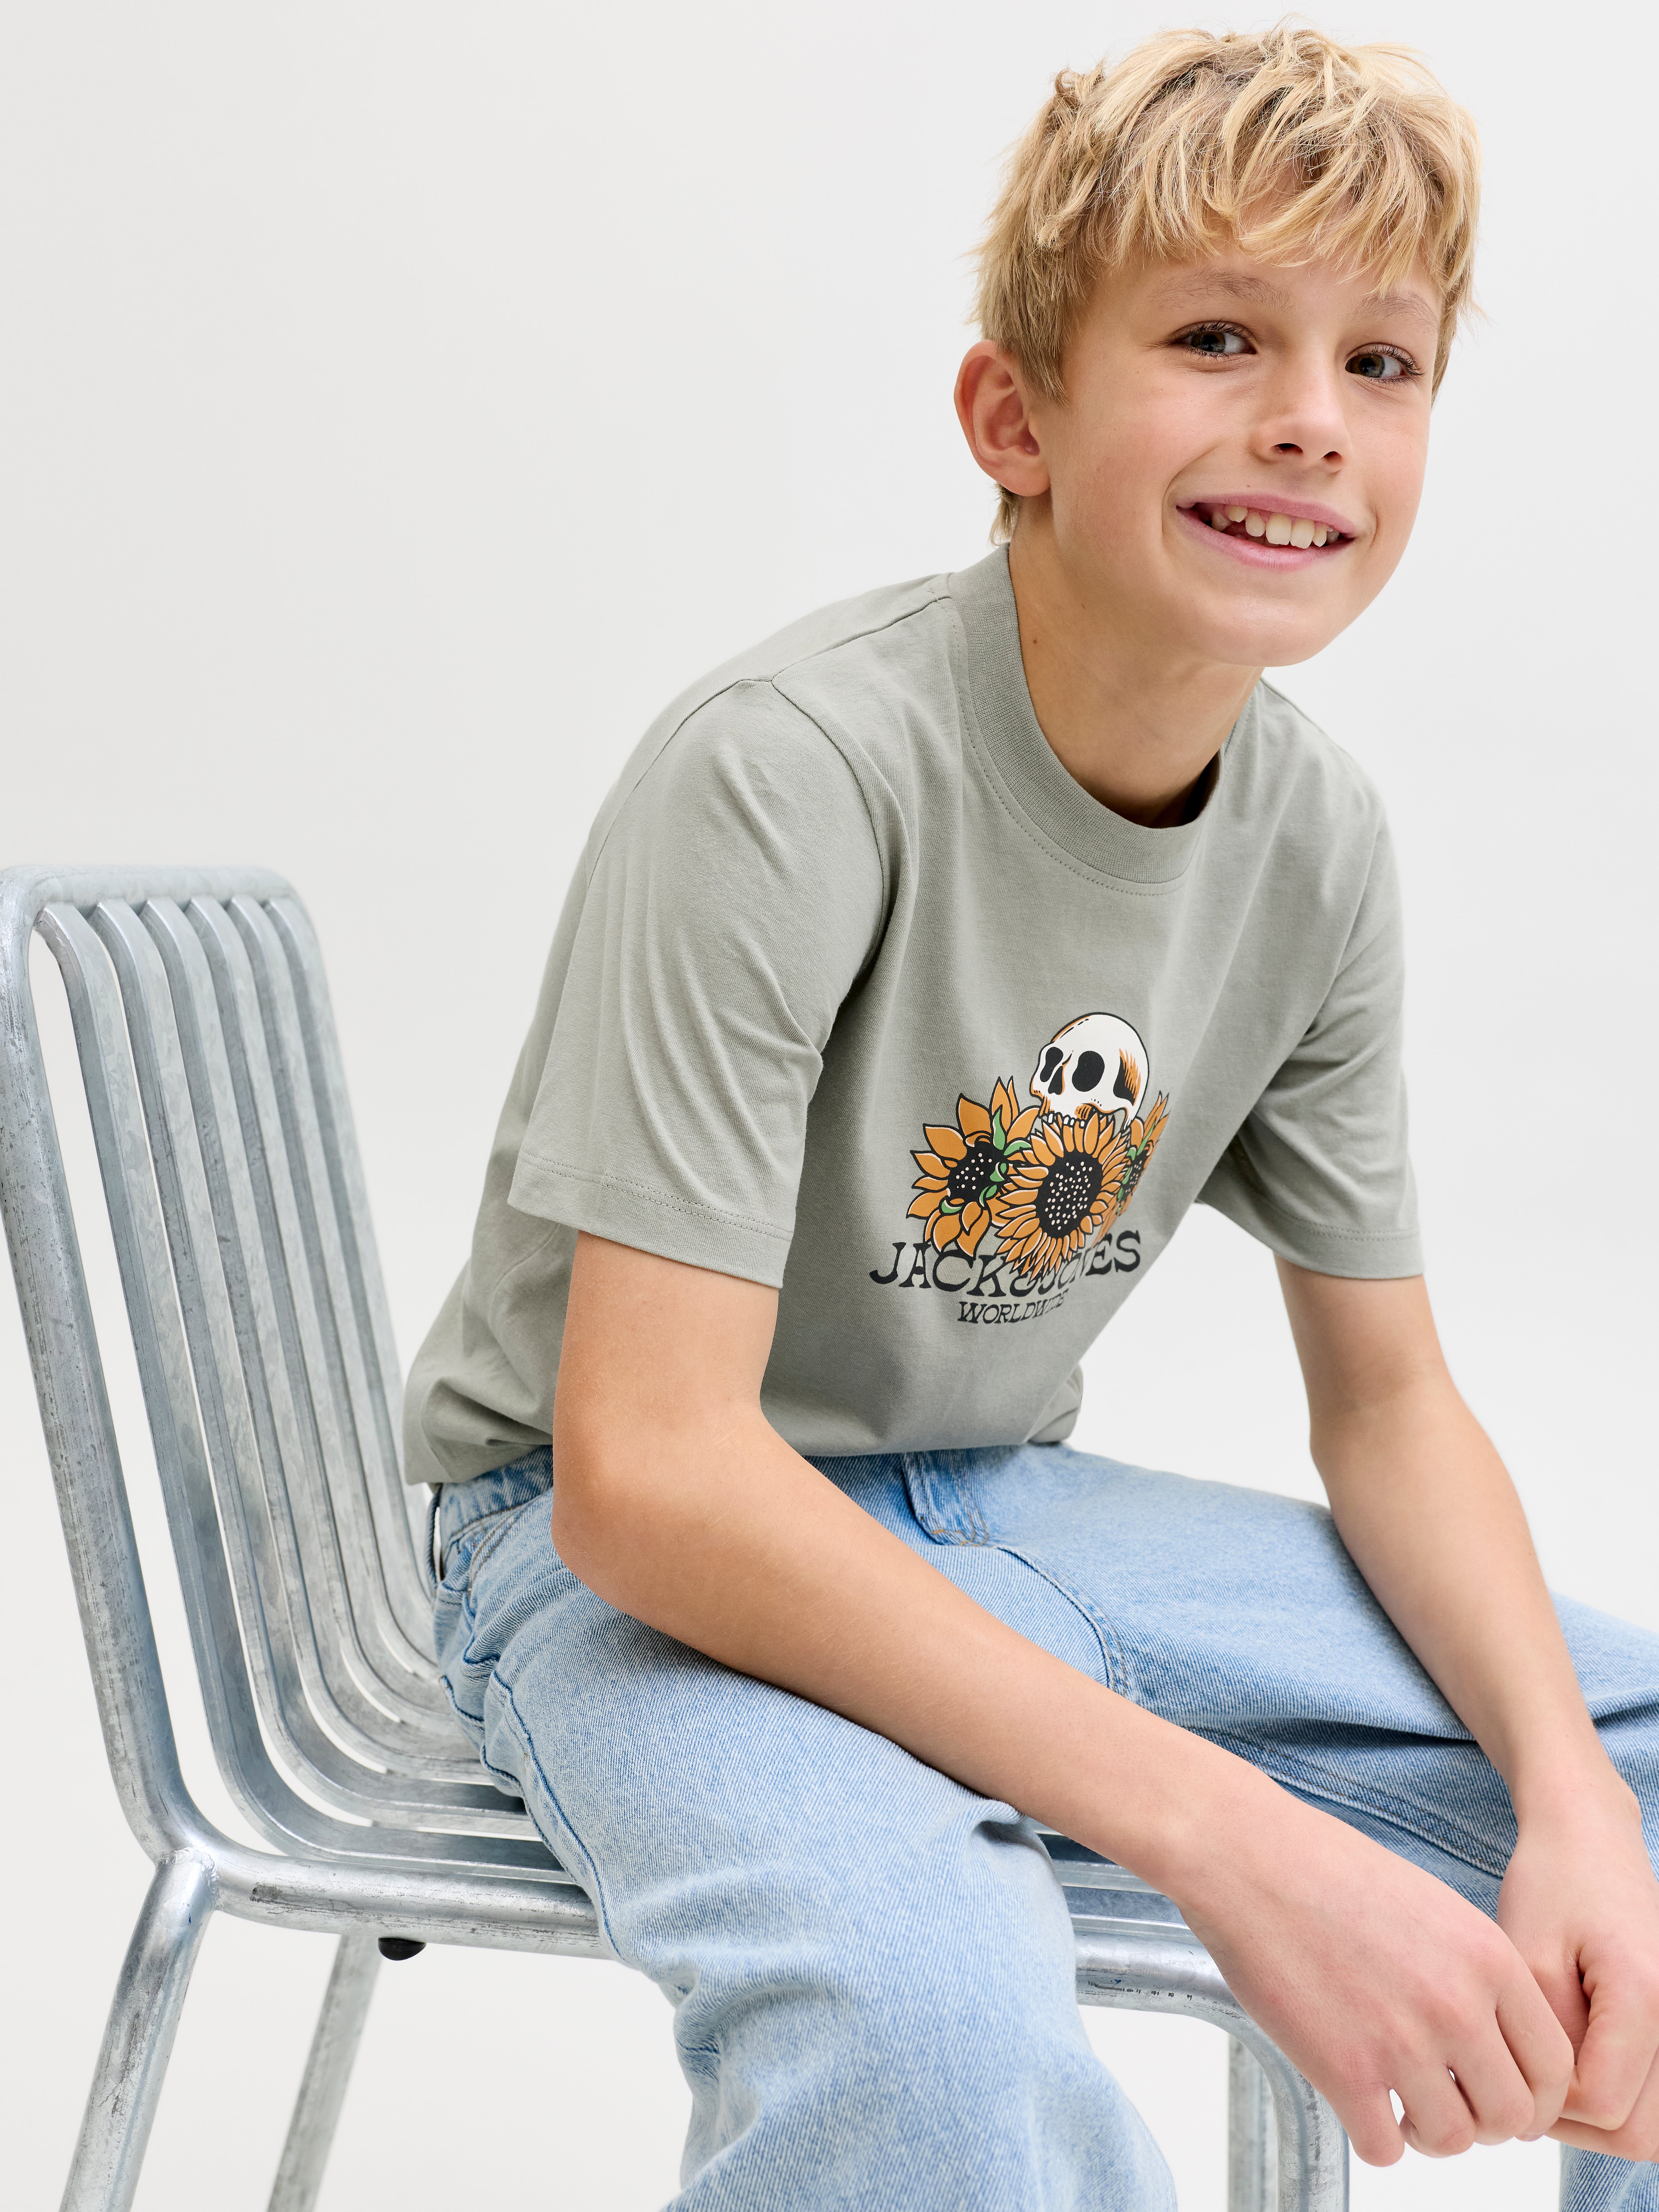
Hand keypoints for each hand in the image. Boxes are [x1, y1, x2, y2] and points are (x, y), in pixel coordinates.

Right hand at [1174, 1786, 1573, 2166]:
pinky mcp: (1344, 2071)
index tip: (1502, 2094)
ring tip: (1401, 2107)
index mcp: (1488, 1960)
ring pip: (1455, 2141)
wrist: (1250, 1859)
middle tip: (1449, 2103)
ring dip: (1430, 2135)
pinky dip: (1377, 2140)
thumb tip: (1494, 2045)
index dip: (1535, 2096)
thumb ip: (1476, 1975)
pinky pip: (1385, 2150)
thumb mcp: (1435, 1907)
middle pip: (1514, 2117)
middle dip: (1484, 2122)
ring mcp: (1401, 2042)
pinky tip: (1360, 2107)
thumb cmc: (1330, 1872)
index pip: (1555, 2067)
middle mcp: (1458, 2006)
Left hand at [1500, 1771, 1658, 2162]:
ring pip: (1649, 2127)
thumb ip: (1543, 2036)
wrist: (1591, 1837)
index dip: (1547, 2101)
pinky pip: (1653, 2097)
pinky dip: (1616, 2098)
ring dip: (1595, 2119)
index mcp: (1645, 1999)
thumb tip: (1544, 2103)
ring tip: (1545, 2071)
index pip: (1600, 2103)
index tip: (1510, 2064)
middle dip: (1572, 2123)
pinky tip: (1572, 2062)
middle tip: (1523, 2079)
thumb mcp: (1528, 1957)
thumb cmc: (1554, 1881)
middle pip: (1636, 2132)